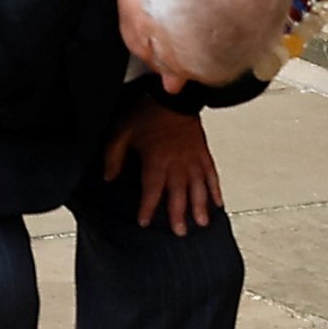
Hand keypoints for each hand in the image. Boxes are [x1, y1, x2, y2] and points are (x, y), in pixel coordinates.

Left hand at [104, 94, 222, 234]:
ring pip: (198, 187)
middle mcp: (177, 163)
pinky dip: (215, 189)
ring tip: (201, 223)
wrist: (173, 96)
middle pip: (178, 193)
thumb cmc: (147, 113)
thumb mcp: (122, 132)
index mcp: (157, 160)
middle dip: (178, 214)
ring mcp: (193, 158)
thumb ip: (114, 156)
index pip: (152, 189)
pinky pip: (211, 173)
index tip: (144, 222)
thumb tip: (109, 177)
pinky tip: (218, 202)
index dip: (148, 207)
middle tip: (180, 232)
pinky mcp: (203, 152)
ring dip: (200, 206)